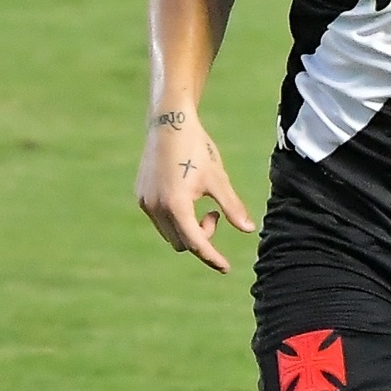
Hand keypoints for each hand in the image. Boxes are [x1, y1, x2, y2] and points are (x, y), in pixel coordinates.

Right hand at [135, 108, 256, 272]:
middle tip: (215, 214)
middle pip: (182, 242)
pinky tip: (188, 198)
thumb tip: (249, 230)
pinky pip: (160, 219)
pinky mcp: (141, 195)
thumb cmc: (197, 149)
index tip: (226, 268)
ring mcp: (145, 202)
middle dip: (202, 236)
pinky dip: (176, 218)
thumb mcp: (219, 179)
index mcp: (176, 206)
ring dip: (189, 228)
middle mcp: (156, 208)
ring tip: (204, 206)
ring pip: (170, 233)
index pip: (195, 243)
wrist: (169, 123)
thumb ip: (232, 207)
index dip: (212, 257)